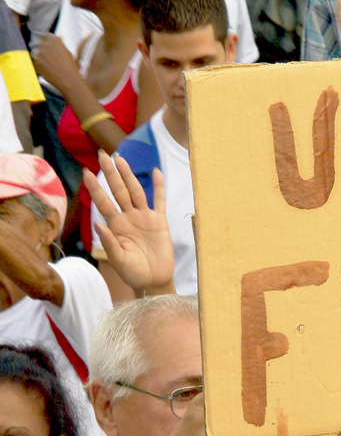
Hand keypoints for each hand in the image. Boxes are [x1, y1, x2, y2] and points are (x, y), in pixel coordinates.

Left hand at [32, 33, 79, 93]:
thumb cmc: (71, 67)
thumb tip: (59, 36)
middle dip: (46, 50)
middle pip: (42, 44)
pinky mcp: (36, 62)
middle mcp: (46, 45)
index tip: (52, 47)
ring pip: (39, 53)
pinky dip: (41, 65)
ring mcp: (40, 53)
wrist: (69, 80)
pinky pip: (36, 61)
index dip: (50, 42)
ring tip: (52, 65)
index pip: (48, 36)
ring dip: (43, 57)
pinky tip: (49, 69)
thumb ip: (61, 43)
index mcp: (55, 40)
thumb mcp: (69, 52)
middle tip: (53, 58)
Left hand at [84, 151, 175, 293]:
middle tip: (102, 155)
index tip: (86, 172)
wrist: (153, 280)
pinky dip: (159, 187)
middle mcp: (128, 218)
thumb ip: (109, 243)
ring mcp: (144, 218)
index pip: (103, 202)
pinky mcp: (159, 222)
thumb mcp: (118, 261)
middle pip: (118, 191)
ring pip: (135, 191)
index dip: (95, 188)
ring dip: (128, 175)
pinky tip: (156, 172)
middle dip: (110, 173)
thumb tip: (98, 223)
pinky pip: (159, 201)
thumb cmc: (133, 273)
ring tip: (120, 159)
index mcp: (115, 226)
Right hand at [151, 392, 277, 435]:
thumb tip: (249, 402)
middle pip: (245, 416)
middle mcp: (206, 419)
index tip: (269, 396)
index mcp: (202, 405)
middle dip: (264, 424)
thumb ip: (215, 409)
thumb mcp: (195, 418)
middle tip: (276, 428)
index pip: (231, 392)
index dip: (253, 393)